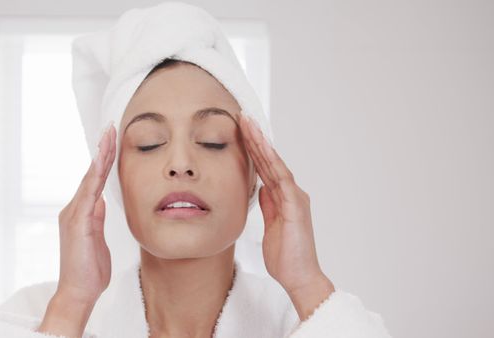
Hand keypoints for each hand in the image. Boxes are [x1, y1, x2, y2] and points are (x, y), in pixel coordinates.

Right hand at [37, 124, 115, 335]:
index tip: (111, 140)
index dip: (104, 159)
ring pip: (90, 178)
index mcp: (81, 212)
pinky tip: (101, 161)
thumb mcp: (98, 239)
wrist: (78, 292)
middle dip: (102, 149)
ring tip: (107, 135)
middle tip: (110, 127)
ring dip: (100, 156)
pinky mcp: (77, 222)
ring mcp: (73, 214)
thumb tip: (100, 202)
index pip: (95, 180)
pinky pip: (88, 193)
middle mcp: (74, 209)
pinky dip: (95, 175)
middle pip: (91, 173)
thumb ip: (97, 219)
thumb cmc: (89, 270)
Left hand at [238, 112, 333, 307]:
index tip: (241, 130)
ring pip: (275, 164)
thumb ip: (268, 206)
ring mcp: (295, 198)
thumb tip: (261, 189)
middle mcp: (292, 193)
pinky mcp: (296, 206)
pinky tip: (262, 148)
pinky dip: (272, 162)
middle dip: (256, 138)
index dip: (253, 148)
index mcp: (284, 198)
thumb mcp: (270, 226)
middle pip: (270, 160)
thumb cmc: (286, 256)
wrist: (300, 277)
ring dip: (262, 143)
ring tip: (249, 124)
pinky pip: (282, 179)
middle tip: (243, 117)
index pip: (266, 168)